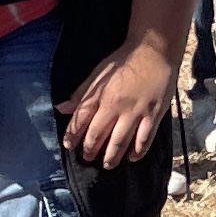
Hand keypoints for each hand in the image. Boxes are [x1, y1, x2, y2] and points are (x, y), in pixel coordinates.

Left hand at [60, 30, 180, 165]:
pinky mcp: (154, 115)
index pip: (81, 120)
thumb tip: (61, 108)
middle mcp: (116, 107)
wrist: (154, 50)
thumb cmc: (124, 61)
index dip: (73, 134)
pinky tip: (132, 158)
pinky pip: (145, 138)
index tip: (69, 145)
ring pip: (121, 142)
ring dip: (112, 156)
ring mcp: (136, 112)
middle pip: (99, 135)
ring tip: (107, 165)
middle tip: (87, 158)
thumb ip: (81, 93)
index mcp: (101, 95)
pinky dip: (138, 151)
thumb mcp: (98, 73)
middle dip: (90, 150)